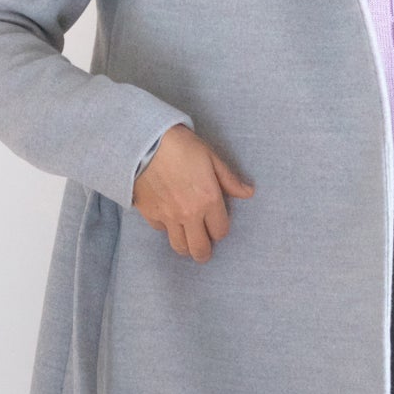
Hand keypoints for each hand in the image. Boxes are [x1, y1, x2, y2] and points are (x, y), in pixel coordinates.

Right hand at [131, 125, 254, 261]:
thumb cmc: (181, 145)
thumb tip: (248, 193)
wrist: (144, 142)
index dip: (220, 230)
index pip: (220, 232)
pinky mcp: (150, 214)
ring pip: (180, 247)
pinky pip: (161, 230)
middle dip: (204, 251)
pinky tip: (169, 217)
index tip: (216, 225)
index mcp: (209, 200)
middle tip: (204, 247)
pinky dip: (166, 228)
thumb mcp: (210, 157)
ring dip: (186, 245)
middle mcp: (189, 214)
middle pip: (200, 249)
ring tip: (187, 237)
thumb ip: (230, 179)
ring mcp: (168, 216)